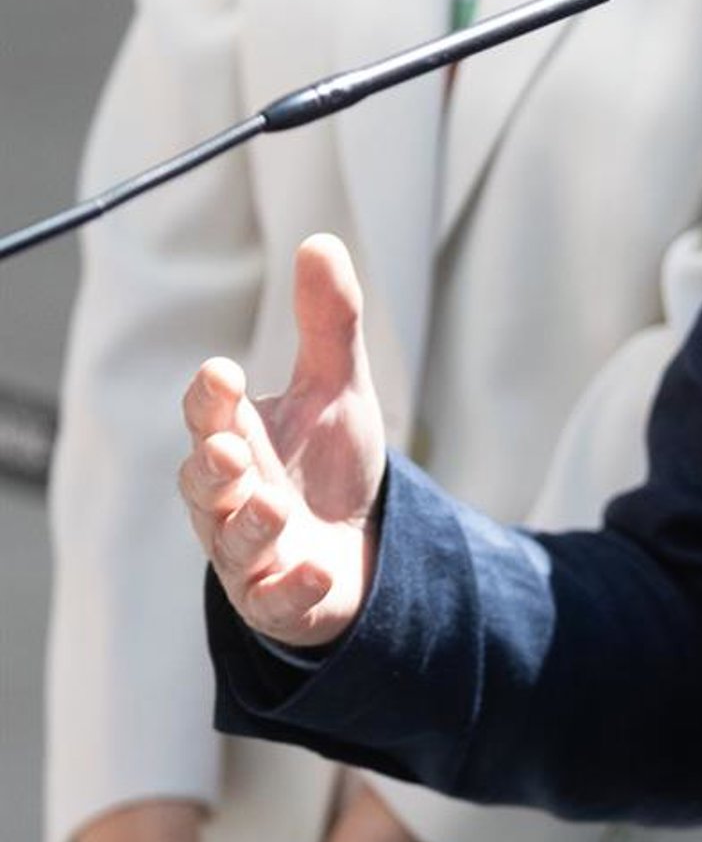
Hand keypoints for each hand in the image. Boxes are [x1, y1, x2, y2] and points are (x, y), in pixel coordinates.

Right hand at [178, 233, 384, 648]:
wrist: (359, 549)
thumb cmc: (327, 466)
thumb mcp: (338, 388)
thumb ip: (327, 322)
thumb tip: (320, 240)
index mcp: (237, 439)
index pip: (208, 415)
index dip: (210, 398)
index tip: (223, 373)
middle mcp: (229, 499)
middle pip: (202, 483)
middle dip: (211, 467)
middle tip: (230, 449)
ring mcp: (252, 555)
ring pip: (231, 543)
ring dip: (247, 523)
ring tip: (272, 503)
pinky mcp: (280, 601)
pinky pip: (275, 601)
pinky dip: (292, 588)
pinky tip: (317, 571)